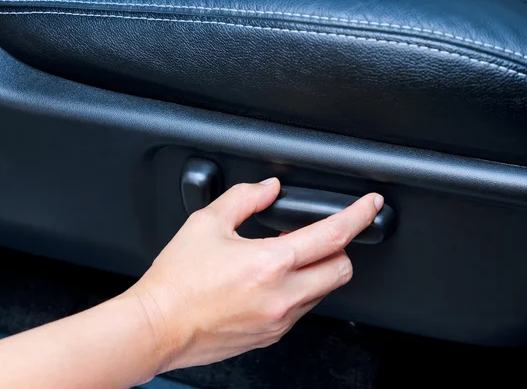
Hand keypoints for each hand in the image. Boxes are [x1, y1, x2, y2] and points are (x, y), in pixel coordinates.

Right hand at [125, 178, 383, 373]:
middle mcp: (282, 296)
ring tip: (284, 259)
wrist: (156, 327)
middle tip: (318, 236)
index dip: (359, 215)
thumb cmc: (176, 280)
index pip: (333, 234)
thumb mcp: (206, 224)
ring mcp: (279, 320)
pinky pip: (302, 311)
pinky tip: (271, 283)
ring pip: (324, 292)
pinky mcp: (271, 336)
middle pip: (342, 269)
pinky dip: (298, 292)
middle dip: (339, 249)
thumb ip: (244, 198)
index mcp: (269, 263)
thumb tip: (268, 189)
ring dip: (316, 272)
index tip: (370, 205)